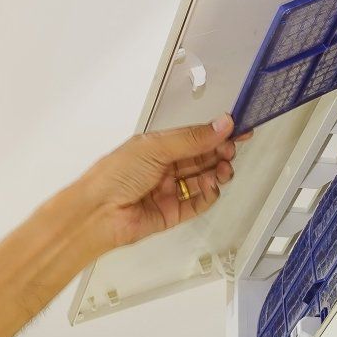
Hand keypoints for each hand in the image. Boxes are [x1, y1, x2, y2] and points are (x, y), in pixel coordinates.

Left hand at [71, 116, 243, 252]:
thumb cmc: (116, 174)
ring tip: (224, 168)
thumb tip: (222, 124)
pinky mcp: (173, 213)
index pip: (194, 137)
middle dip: (219, 152)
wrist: (98, 213)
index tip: (238, 129)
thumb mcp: (155, 147)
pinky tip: (212, 185)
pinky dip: (209, 193)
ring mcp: (169, 190)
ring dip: (217, 172)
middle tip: (231, 149)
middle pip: (201, 158)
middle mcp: (164, 167)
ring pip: (203, 179)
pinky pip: (198, 202)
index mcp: (157, 146)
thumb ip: (192, 138)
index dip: (216, 133)